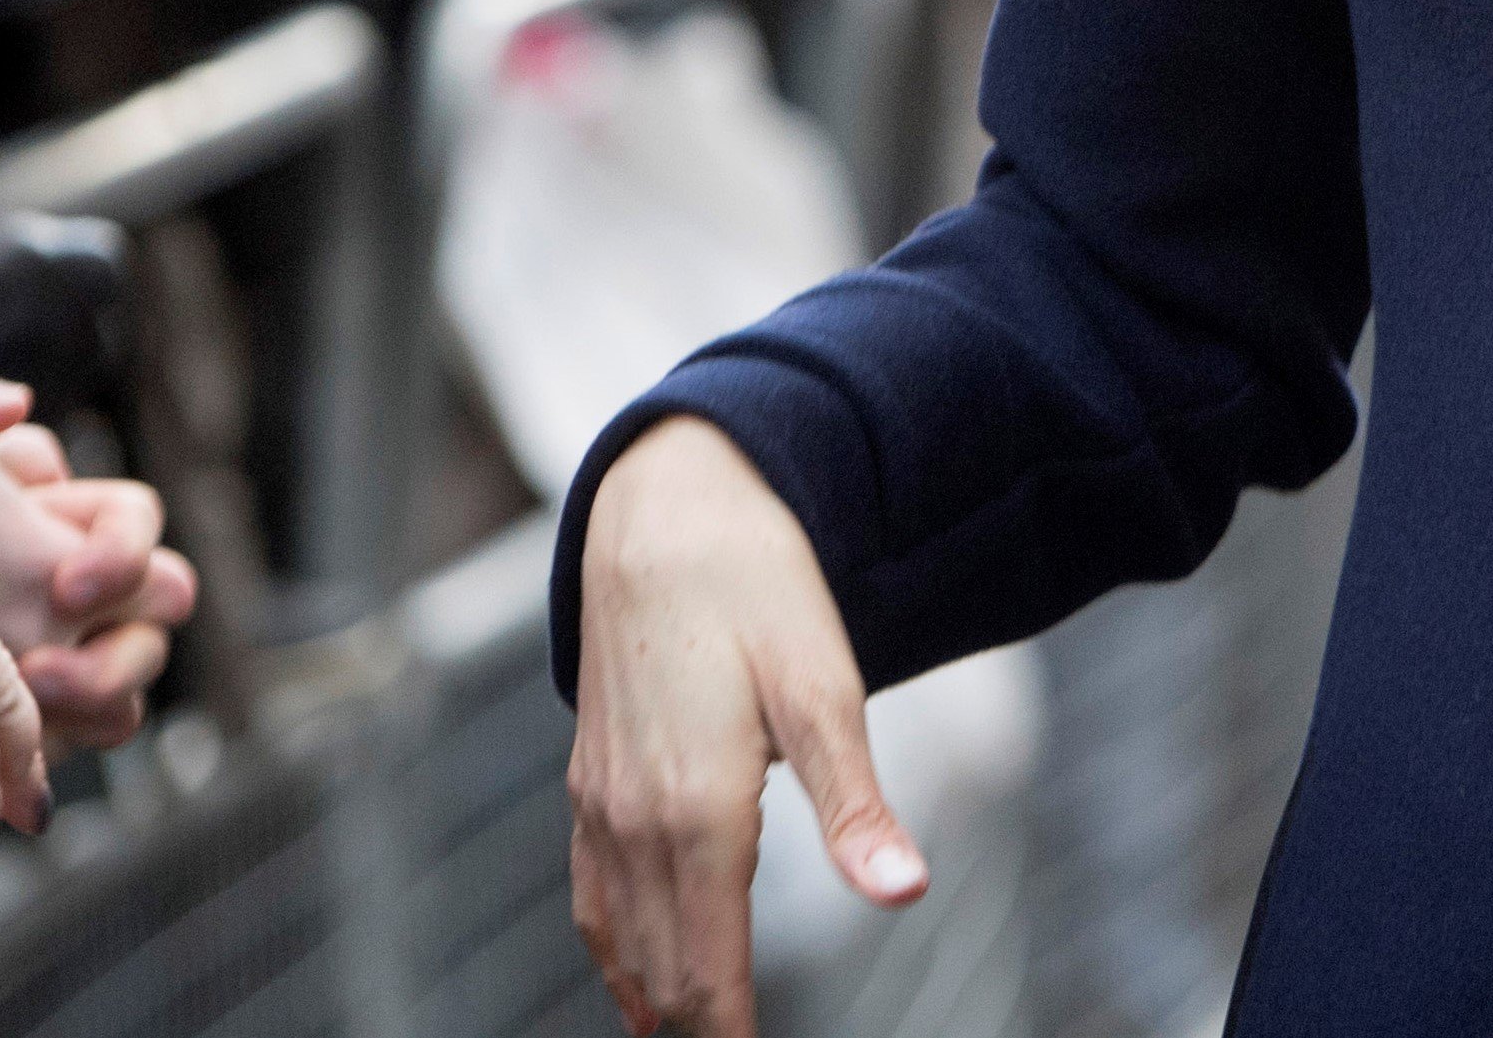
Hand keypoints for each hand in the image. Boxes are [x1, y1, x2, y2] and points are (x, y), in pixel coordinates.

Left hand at [0, 359, 199, 749]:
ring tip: (22, 708)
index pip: (138, 520)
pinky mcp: (34, 718)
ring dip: (95, 699)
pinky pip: (76, 739)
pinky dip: (51, 744)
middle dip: (120, 646)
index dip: (121, 550)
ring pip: (131, 688)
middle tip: (46, 668)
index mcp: (70, 517)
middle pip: (159, 612)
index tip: (68, 581)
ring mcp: (69, 655)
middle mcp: (88, 588)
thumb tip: (13, 409)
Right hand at [570, 418, 922, 1037]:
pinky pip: (592, 898)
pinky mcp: (588, 781)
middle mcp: (635, 824)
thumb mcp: (825, 684)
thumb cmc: (756, 586)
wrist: (664, 508)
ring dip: (657, 1003)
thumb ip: (856, 803)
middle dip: (697, 1032)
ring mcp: (600, 805)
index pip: (709, 974)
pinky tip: (635, 981)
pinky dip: (616, 954)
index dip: (733, 1037)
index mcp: (697, 815)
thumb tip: (904, 892)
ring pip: (621, 944)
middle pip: (663, 975)